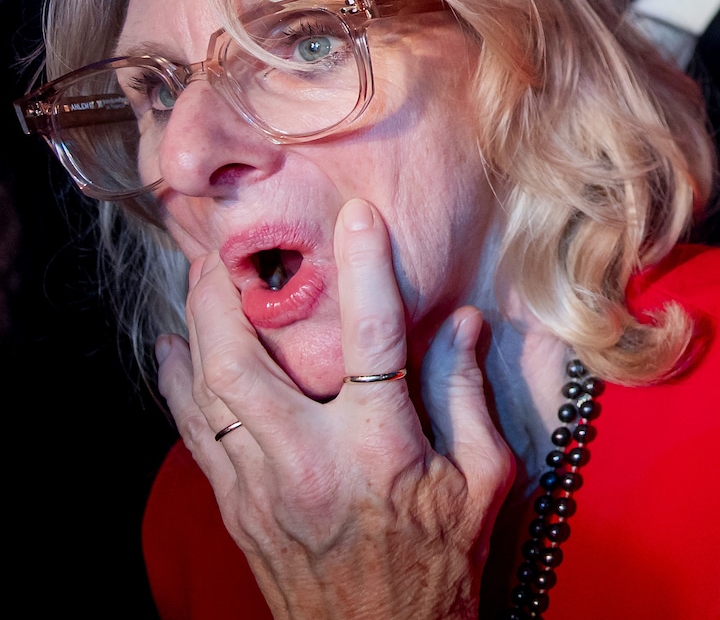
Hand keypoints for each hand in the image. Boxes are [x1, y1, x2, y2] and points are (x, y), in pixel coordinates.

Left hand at [156, 199, 513, 619]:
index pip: (372, 343)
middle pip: (247, 363)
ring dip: (198, 328)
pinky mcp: (240, 509)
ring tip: (198, 278)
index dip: (365, 272)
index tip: (357, 216)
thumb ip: (468, 396)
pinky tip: (171, 352)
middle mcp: (311, 465)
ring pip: (210, 393)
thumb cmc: (441, 566)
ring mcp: (265, 489)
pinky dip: (177, 387)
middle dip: (229, 296)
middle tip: (227, 244)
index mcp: (382, 453)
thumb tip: (464, 324)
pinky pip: (196, 434)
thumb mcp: (484, 479)